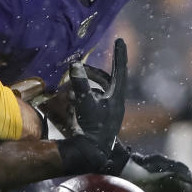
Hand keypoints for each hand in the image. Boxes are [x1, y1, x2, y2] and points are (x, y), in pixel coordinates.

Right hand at [55, 40, 129, 175]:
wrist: (93, 152)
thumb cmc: (93, 127)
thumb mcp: (85, 102)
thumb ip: (80, 83)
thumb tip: (75, 64)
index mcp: (116, 95)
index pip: (120, 69)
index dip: (119, 53)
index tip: (120, 39)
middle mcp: (114, 101)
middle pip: (107, 79)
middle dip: (93, 72)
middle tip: (81, 67)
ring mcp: (107, 110)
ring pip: (99, 90)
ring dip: (87, 84)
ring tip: (73, 83)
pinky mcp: (100, 118)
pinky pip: (93, 101)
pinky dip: (83, 96)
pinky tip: (71, 97)